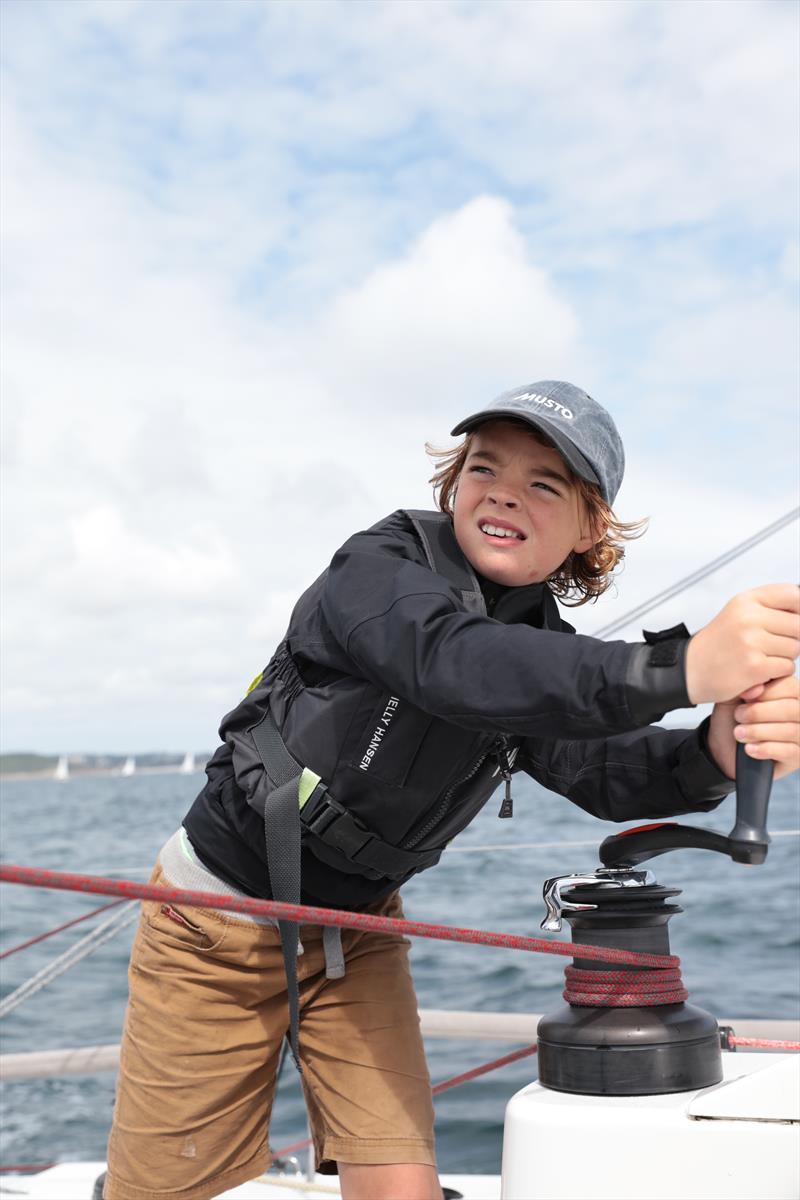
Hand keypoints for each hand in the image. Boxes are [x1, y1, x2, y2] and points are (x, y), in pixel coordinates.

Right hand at [685, 584, 799, 704]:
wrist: (690, 669)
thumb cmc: (717, 643)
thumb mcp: (738, 612)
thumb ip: (769, 606)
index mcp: (746, 601)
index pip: (793, 595)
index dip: (799, 609)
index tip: (792, 619)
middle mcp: (748, 618)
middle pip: (798, 625)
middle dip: (792, 638)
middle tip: (772, 645)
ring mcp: (751, 642)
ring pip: (795, 648)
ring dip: (784, 657)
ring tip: (762, 657)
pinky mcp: (754, 666)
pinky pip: (787, 667)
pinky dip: (777, 672)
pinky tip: (759, 670)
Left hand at [706, 675, 799, 780]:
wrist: (728, 747)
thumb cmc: (736, 718)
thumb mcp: (737, 697)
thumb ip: (747, 686)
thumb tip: (757, 688)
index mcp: (792, 693)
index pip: (790, 686)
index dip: (766, 692)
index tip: (744, 697)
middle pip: (791, 709)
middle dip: (759, 712)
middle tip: (739, 716)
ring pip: (789, 730)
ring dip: (758, 732)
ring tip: (739, 733)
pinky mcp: (798, 757)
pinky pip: (788, 751)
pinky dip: (764, 749)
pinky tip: (749, 748)